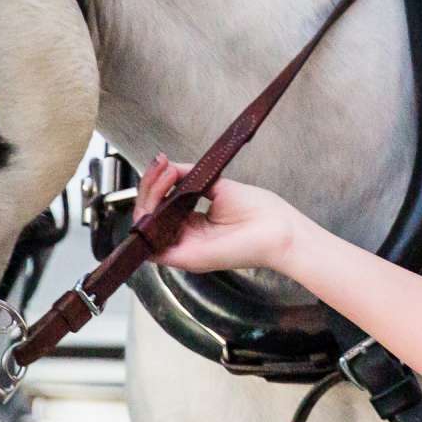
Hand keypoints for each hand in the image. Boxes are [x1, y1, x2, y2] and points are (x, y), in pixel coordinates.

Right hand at [137, 154, 300, 274]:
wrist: (277, 229)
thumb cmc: (259, 212)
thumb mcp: (217, 185)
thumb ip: (189, 176)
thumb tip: (166, 165)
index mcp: (194, 222)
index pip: (161, 205)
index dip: (156, 185)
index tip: (162, 163)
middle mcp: (185, 236)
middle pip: (149, 214)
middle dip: (149, 186)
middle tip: (161, 168)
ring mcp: (183, 247)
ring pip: (145, 227)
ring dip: (147, 198)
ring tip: (163, 176)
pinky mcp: (184, 257)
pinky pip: (151, 244)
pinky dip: (149, 218)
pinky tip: (162, 196)